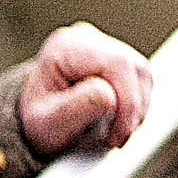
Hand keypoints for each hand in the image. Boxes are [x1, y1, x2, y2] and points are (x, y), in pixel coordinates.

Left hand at [18, 23, 153, 157]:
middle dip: (132, 108)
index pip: (117, 63)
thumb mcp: (48, 123)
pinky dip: (135, 106)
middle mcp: (86, 39)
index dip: (127, 101)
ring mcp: (104, 46)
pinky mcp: (117, 60)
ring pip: (142, 75)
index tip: (117, 134)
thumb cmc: (38, 122)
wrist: (35, 122)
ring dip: (136, 109)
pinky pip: (140, 82)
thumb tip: (109, 94)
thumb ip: (76, 107)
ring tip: (114, 132)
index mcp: (66, 46)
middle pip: (133, 67)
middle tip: (117, 138)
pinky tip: (118, 122)